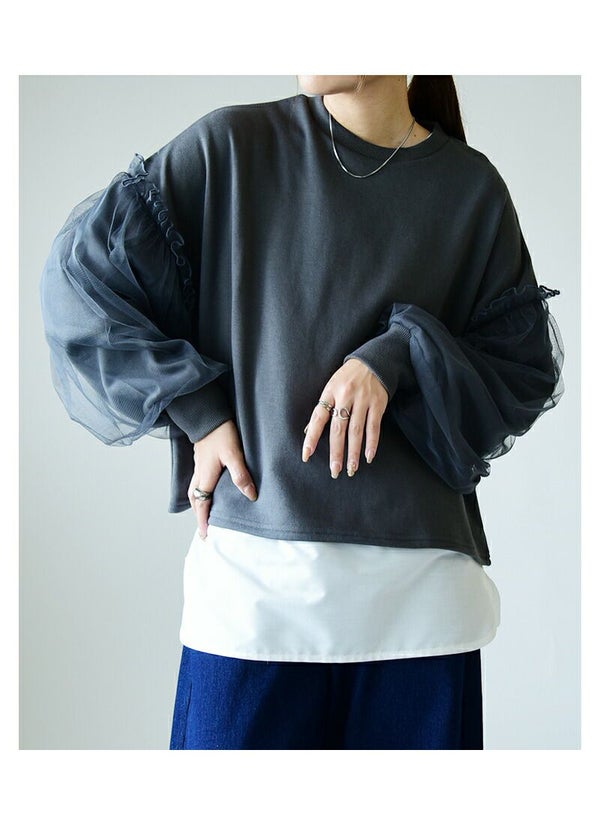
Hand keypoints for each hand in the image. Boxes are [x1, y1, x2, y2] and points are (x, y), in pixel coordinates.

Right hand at [189, 419, 256, 537]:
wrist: (208, 415)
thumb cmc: (221, 433)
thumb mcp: (234, 454)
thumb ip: (241, 475)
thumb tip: (250, 496)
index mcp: (206, 476)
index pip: (202, 504)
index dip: (204, 520)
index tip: (206, 535)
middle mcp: (199, 473)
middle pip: (195, 500)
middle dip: (198, 515)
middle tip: (204, 528)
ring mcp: (199, 466)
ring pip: (195, 490)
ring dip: (198, 504)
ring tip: (205, 513)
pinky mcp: (201, 459)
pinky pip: (198, 481)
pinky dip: (200, 491)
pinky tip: (208, 490)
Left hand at [302, 358, 388, 477]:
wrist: (374, 361)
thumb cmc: (348, 378)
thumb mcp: (331, 387)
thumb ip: (323, 408)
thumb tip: (309, 431)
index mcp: (330, 392)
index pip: (318, 418)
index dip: (312, 437)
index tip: (307, 455)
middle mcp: (346, 396)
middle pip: (338, 429)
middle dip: (336, 452)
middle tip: (334, 471)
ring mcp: (363, 400)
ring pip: (356, 431)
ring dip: (354, 452)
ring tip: (351, 469)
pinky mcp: (378, 404)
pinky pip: (374, 427)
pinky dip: (372, 443)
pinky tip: (368, 457)